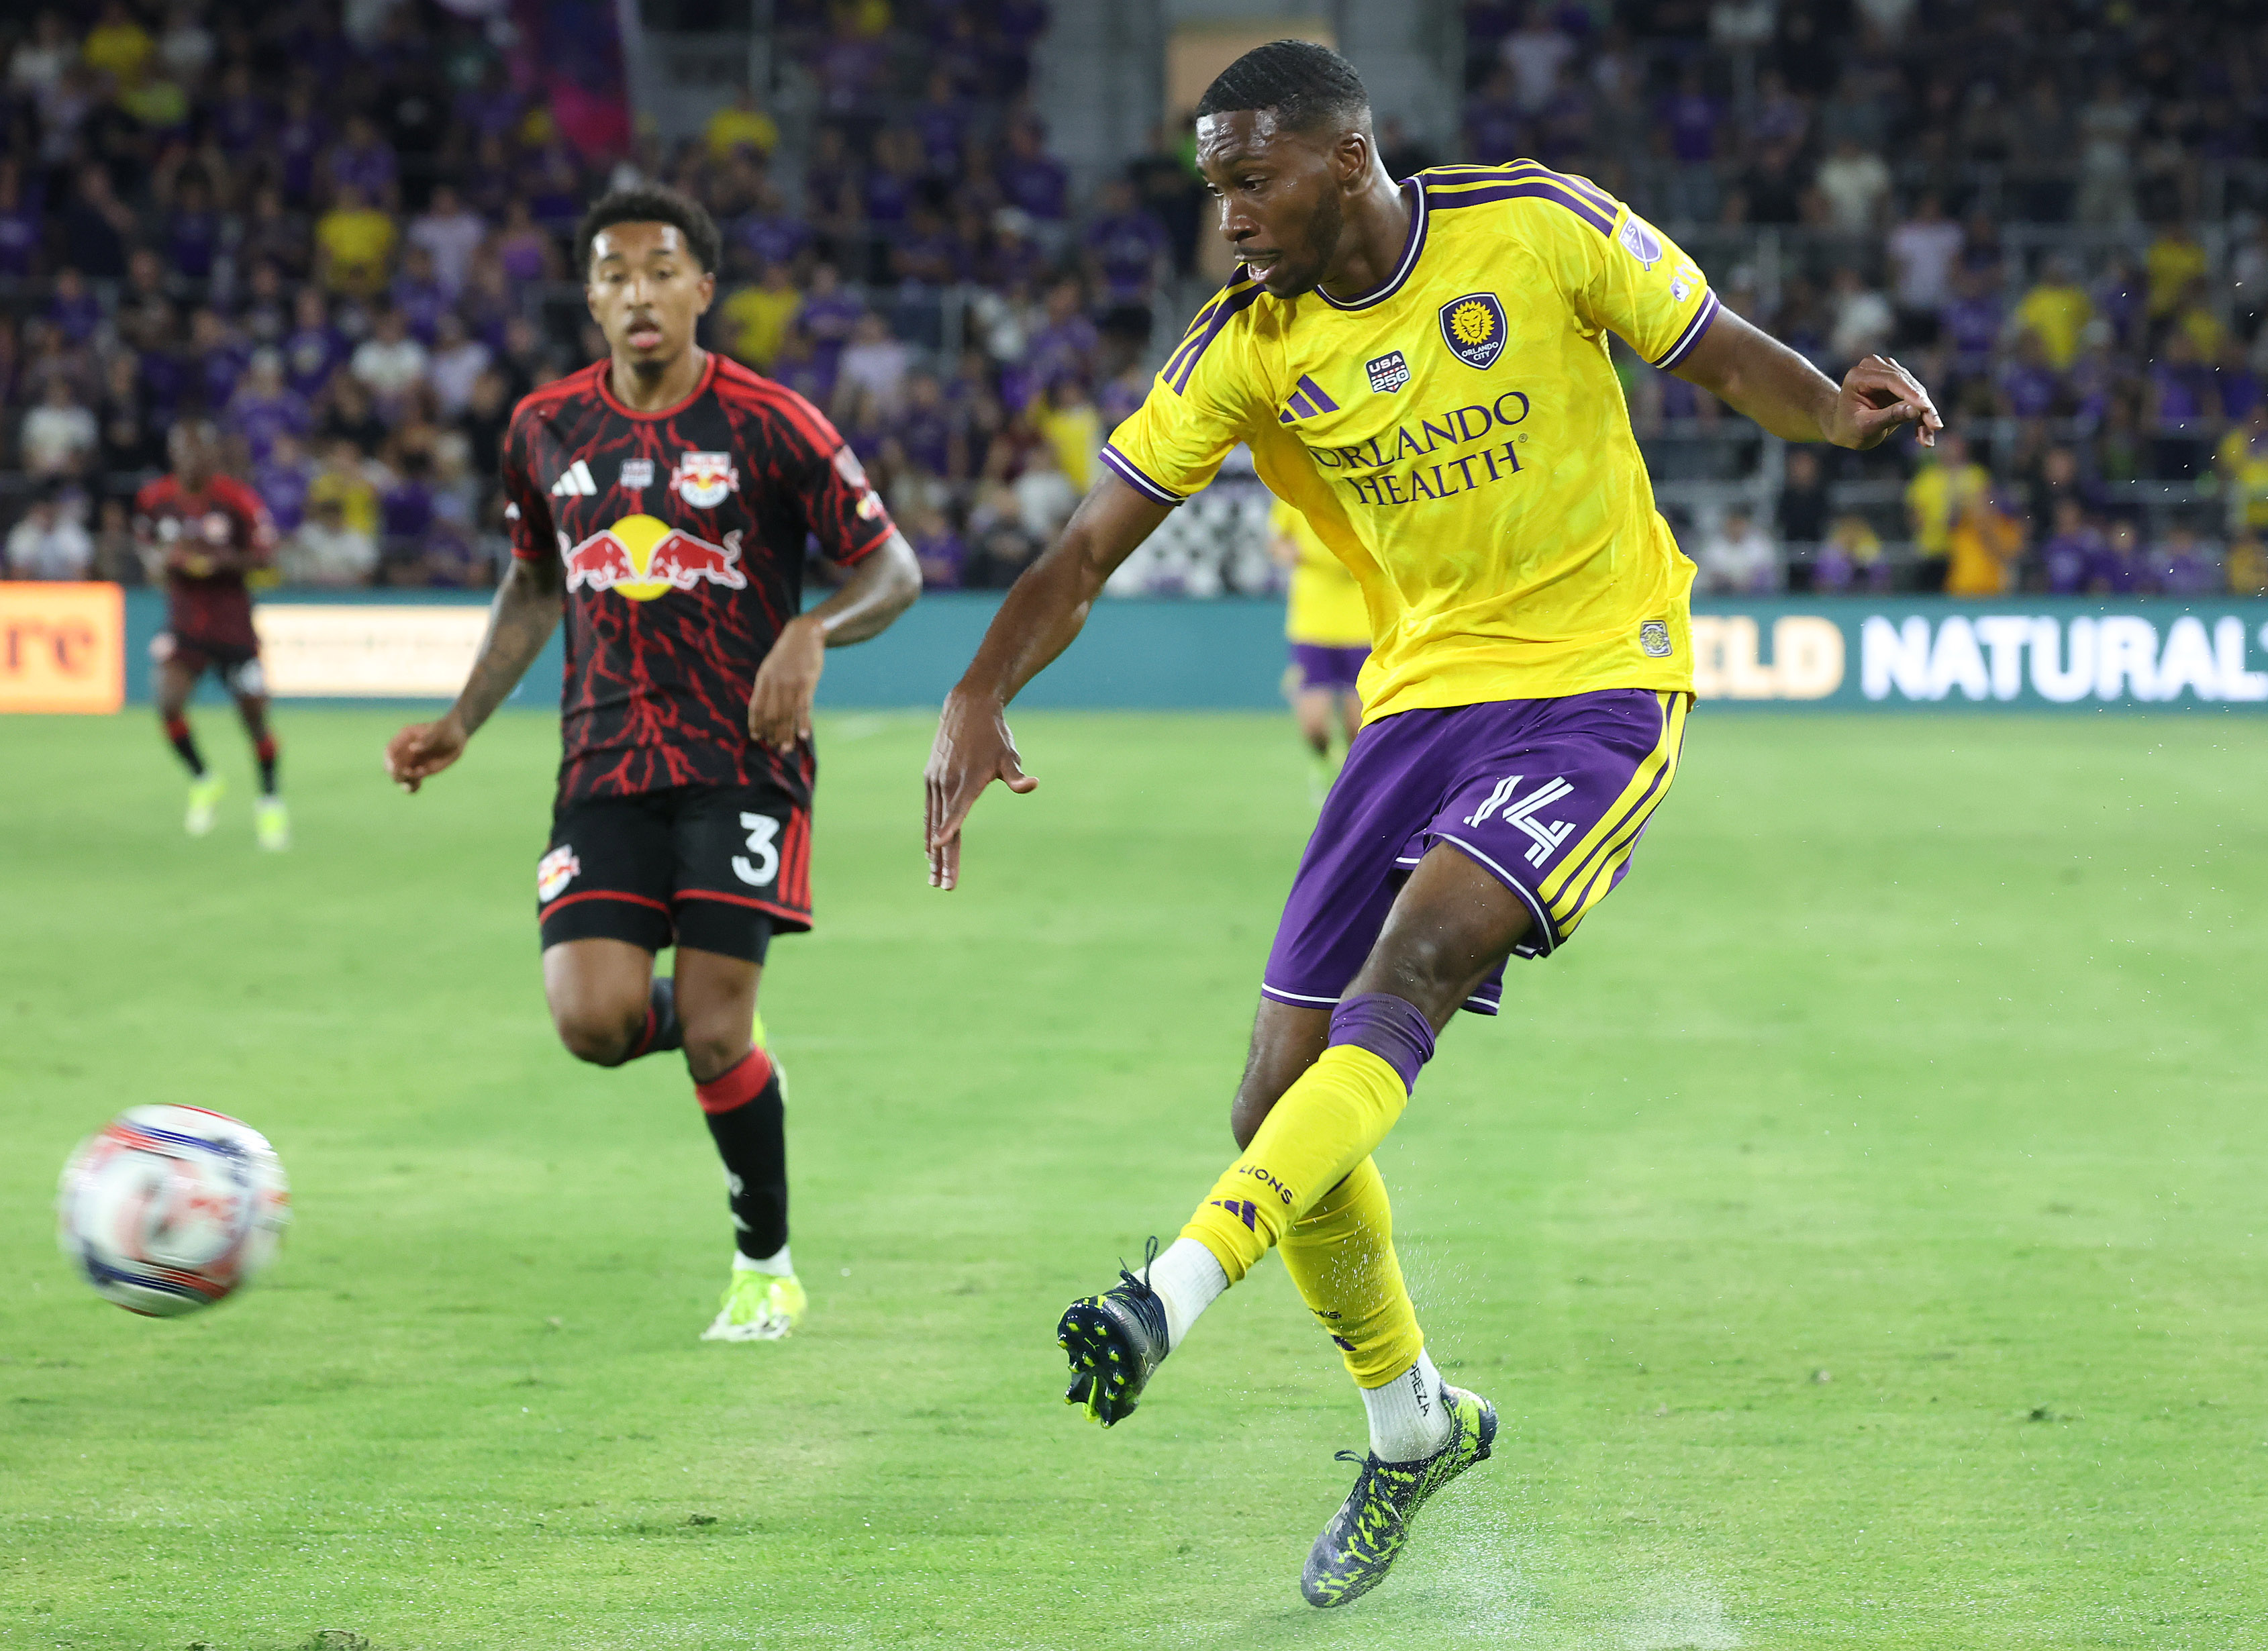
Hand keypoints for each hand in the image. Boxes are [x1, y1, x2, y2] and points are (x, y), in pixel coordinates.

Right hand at [385, 713, 466, 792]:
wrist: (457, 737)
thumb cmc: (445, 730)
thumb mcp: (437, 732)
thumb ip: (426, 740)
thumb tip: (412, 748)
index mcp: (404, 739)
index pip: (390, 751)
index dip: (389, 760)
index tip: (394, 767)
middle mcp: (405, 752)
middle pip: (392, 767)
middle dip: (396, 774)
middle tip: (407, 774)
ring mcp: (412, 763)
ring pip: (400, 778)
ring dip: (404, 783)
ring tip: (414, 785)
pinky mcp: (421, 772)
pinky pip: (412, 783)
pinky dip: (413, 788)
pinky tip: (418, 785)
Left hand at [748, 614, 824, 753]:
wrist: (805, 633)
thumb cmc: (789, 652)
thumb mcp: (771, 666)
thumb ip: (767, 685)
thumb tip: (764, 706)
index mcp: (764, 678)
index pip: (756, 706)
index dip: (755, 724)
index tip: (757, 737)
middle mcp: (774, 682)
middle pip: (770, 714)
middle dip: (771, 733)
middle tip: (775, 747)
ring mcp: (790, 683)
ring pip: (786, 714)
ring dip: (785, 734)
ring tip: (785, 748)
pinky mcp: (806, 683)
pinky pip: (803, 707)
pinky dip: (803, 722)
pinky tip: (803, 735)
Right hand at [923, 689, 1037, 889]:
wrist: (967, 708)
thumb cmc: (994, 736)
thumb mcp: (1010, 755)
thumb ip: (1017, 776)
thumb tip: (1033, 784)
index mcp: (967, 779)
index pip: (957, 810)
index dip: (948, 829)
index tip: (939, 848)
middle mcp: (947, 782)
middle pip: (943, 826)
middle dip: (944, 859)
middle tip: (944, 886)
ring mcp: (936, 781)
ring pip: (933, 822)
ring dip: (934, 852)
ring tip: (934, 879)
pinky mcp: (930, 778)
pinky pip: (929, 811)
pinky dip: (928, 831)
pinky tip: (929, 851)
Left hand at [1831, 355, 1942, 449]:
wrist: (1844, 428)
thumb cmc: (1849, 429)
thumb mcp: (1866, 427)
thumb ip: (1890, 416)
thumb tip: (1917, 409)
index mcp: (1859, 376)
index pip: (1892, 380)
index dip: (1911, 394)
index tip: (1926, 409)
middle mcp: (1874, 367)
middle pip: (1907, 384)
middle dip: (1923, 408)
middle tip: (1935, 428)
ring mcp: (1887, 371)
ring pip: (1916, 390)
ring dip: (1925, 414)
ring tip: (1927, 440)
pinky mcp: (1899, 381)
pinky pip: (1917, 397)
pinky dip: (1922, 415)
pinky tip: (1925, 436)